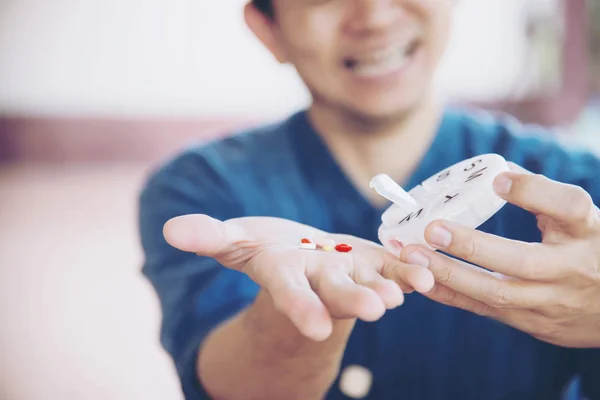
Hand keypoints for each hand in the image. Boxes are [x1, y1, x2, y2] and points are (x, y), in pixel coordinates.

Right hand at [163, 215, 433, 340]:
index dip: (299, 308)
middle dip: (354, 301)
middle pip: (336, 293)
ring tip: (411, 288)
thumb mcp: (235, 241)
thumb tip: (171, 231)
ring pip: (372, 282)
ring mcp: (351, 273)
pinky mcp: (375, 261)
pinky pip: (395, 265)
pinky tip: (427, 268)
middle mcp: (320, 281)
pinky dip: (411, 266)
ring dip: (391, 285)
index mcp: (285, 275)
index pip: (288, 293)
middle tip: (377, 309)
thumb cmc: (266, 250)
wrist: (302, 260)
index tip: (314, 328)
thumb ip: (209, 236)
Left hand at [399, 169, 599, 347]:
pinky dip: (451, 295)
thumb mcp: (579, 219)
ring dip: (450, 274)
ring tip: (412, 256)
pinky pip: (486, 310)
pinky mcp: (534, 324)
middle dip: (472, 247)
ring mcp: (552, 302)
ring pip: (497, 294)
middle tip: (432, 229)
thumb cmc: (590, 250)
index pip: (568, 206)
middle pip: (522, 261)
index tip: (496, 180)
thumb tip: (496, 172)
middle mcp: (572, 269)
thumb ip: (541, 194)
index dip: (532, 192)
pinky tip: (421, 280)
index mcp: (588, 231)